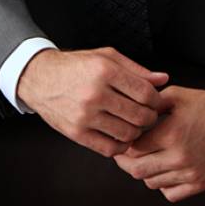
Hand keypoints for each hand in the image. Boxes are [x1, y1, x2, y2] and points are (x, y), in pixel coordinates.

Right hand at [16, 46, 168, 157]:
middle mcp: (95, 93)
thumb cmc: (77, 66)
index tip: (156, 102)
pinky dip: (121, 145)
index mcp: (105, 71)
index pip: (145, 93)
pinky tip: (120, 135)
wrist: (41, 78)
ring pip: (128, 134)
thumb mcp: (107, 57)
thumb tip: (163, 79)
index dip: (157, 100)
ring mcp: (85, 115)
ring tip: (133, 123)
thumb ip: (136, 69)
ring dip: (137, 132)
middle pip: (140, 115)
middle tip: (148, 114)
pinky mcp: (77, 133)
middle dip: (150, 117)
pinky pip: (110, 148)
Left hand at [113, 85, 204, 201]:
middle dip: (126, 161)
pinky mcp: (201, 183)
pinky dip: (162, 185)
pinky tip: (163, 170)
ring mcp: (191, 173)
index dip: (125, 142)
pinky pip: (171, 194)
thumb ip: (150, 103)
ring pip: (152, 183)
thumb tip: (131, 111)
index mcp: (171, 134)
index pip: (134, 147)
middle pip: (138, 169)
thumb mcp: (176, 95)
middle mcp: (180, 157)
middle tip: (123, 152)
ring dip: (144, 171)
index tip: (123, 137)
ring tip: (144, 158)